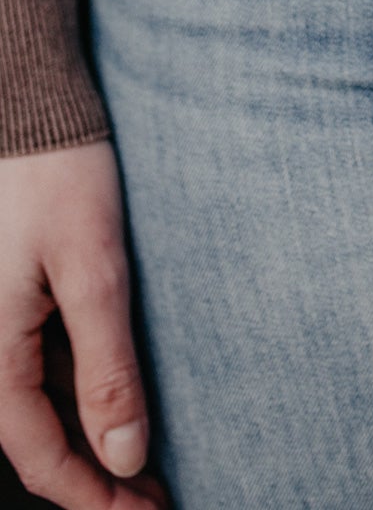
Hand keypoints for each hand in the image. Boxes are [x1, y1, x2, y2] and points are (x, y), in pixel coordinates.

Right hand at [0, 140, 165, 507]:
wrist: (30, 103)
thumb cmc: (60, 174)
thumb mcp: (94, 270)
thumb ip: (106, 367)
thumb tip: (126, 457)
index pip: (42, 456)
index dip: (97, 496)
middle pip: (36, 438)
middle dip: (97, 477)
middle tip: (157, 496)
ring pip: (38, 403)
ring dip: (88, 436)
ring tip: (148, 457)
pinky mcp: (10, 296)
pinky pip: (38, 364)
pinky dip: (78, 390)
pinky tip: (120, 397)